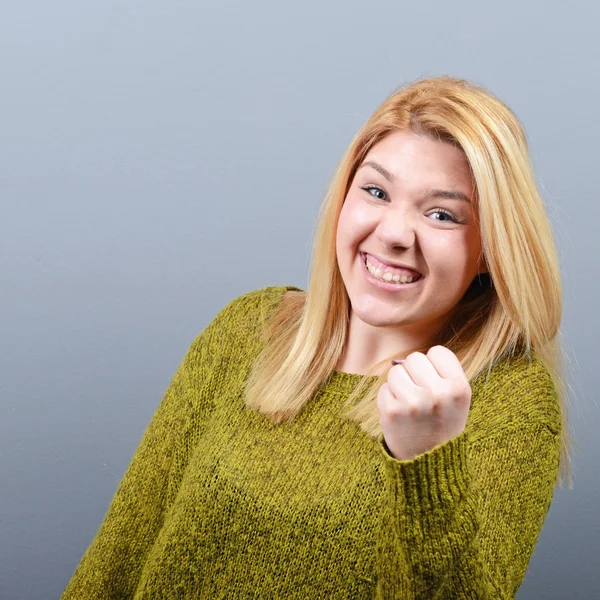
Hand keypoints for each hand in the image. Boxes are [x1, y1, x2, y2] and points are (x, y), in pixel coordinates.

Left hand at [377, 346, 471, 460]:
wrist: (430, 462)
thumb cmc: (443, 423)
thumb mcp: (458, 398)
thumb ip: (442, 371)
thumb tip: (404, 358)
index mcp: (459, 388)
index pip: (438, 352)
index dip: (434, 365)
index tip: (436, 382)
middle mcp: (438, 394)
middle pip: (415, 358)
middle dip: (415, 373)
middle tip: (422, 395)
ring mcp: (413, 403)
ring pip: (396, 371)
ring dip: (400, 384)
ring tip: (411, 404)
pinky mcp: (392, 411)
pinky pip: (384, 387)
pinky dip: (389, 398)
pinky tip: (401, 414)